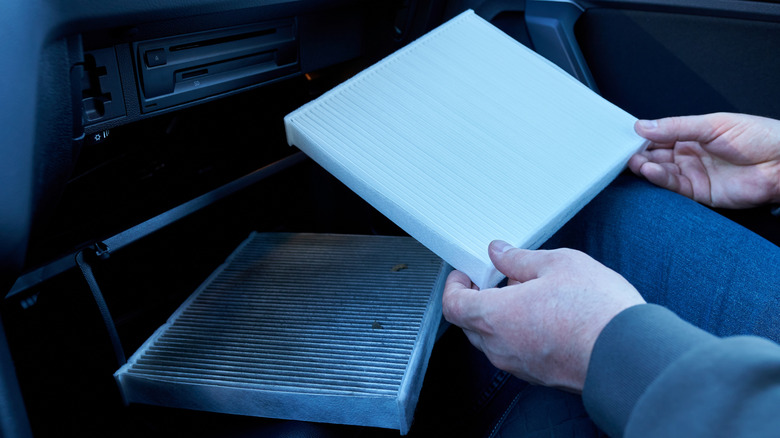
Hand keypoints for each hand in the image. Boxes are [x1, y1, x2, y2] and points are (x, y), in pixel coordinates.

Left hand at [442, 241, 644, 392]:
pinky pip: (513, 352)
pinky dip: (516, 333)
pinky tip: (543, 315)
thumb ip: (519, 259)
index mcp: (495, 316)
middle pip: (469, 323)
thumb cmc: (595, 309)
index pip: (453, 304)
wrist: (630, 353)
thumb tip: (499, 253)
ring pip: (492, 340)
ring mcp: (519, 365)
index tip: (467, 273)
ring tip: (527, 294)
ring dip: (498, 316)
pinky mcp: (539, 375)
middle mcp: (500, 346)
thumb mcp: (557, 264)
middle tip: (498, 278)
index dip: (455, 285)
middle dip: (477, 298)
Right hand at [629, 112, 779, 208]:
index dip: (643, 136)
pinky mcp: (699, 193)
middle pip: (656, 155)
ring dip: (646, 167)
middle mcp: (690, 155)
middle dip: (639, 153)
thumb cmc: (758, 137)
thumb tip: (643, 126)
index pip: (660, 135)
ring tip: (634, 162)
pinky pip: (673, 187)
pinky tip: (650, 171)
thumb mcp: (712, 124)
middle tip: (623, 152)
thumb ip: (676, 127)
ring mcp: (694, 174)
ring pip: (661, 171)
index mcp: (693, 134)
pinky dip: (659, 179)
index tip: (625, 136)